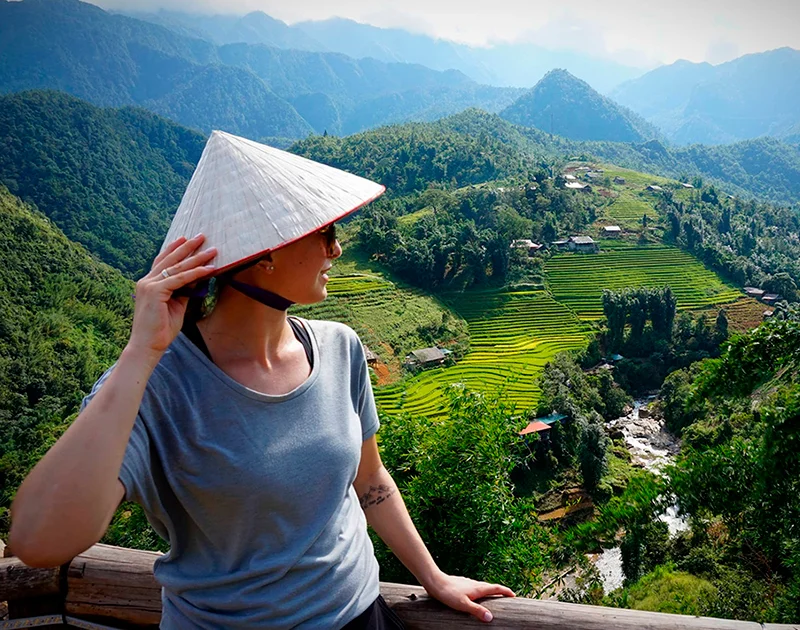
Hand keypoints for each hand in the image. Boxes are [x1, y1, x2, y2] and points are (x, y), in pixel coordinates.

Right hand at [127, 235, 216, 359]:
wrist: (148, 345)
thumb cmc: (161, 329)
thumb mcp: (176, 305)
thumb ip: (185, 290)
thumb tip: (198, 277)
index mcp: (148, 283)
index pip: (162, 261)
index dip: (174, 249)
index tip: (186, 239)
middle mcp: (146, 281)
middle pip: (170, 259)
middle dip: (187, 247)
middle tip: (202, 236)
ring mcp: (149, 285)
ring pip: (177, 267)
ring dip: (196, 257)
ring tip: (211, 250)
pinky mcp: (155, 292)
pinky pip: (180, 279)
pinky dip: (196, 273)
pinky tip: (208, 268)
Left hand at [424, 572, 514, 622]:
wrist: (434, 581)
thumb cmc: (448, 593)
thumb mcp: (463, 605)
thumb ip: (477, 611)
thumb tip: (490, 618)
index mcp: (478, 588)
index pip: (496, 588)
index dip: (506, 591)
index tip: (514, 595)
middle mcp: (474, 584)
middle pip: (491, 586)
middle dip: (500, 591)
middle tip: (506, 596)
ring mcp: (468, 583)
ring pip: (482, 586)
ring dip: (489, 591)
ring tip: (492, 597)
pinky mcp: (461, 584)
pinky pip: (474, 587)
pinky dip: (479, 591)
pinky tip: (474, 596)